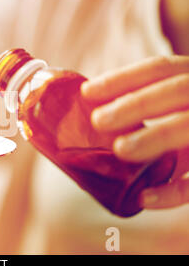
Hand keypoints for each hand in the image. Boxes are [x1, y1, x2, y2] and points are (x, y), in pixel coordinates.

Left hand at [81, 56, 188, 208]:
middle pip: (178, 90)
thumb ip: (154, 106)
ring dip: (155, 137)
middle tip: (98, 120)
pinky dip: (177, 190)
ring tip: (119, 150)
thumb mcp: (181, 105)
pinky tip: (145, 197)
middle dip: (135, 104)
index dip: (122, 78)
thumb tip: (96, 112)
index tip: (86, 91)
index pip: (161, 68)